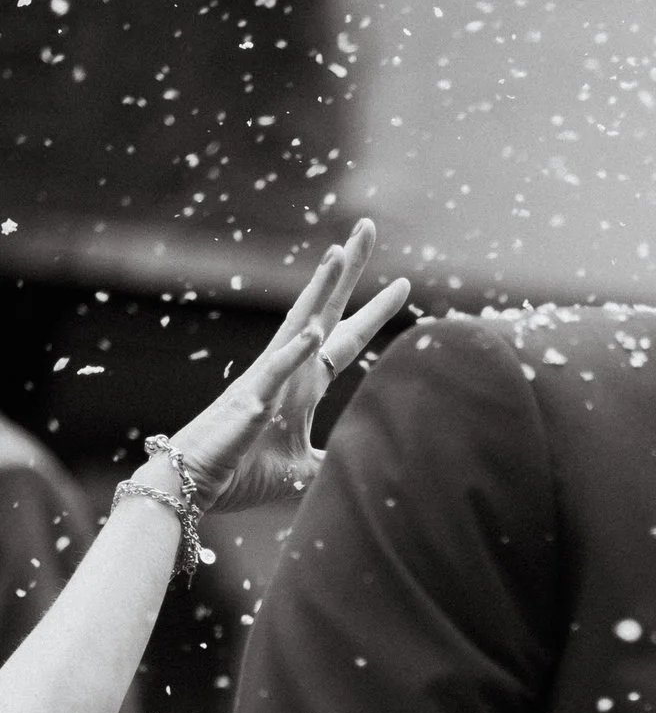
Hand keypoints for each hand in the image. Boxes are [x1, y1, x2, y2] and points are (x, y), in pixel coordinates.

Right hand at [165, 220, 409, 513]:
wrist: (195, 483)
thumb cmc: (243, 472)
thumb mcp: (303, 470)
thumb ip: (331, 462)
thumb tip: (359, 467)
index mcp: (303, 385)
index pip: (345, 341)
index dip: (374, 314)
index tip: (403, 285)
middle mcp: (287, 371)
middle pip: (324, 313)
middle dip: (348, 273)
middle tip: (367, 228)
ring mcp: (267, 381)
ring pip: (296, 325)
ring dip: (317, 291)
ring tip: (338, 254)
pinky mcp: (249, 403)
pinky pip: (274, 374)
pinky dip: (294, 353)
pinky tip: (313, 330)